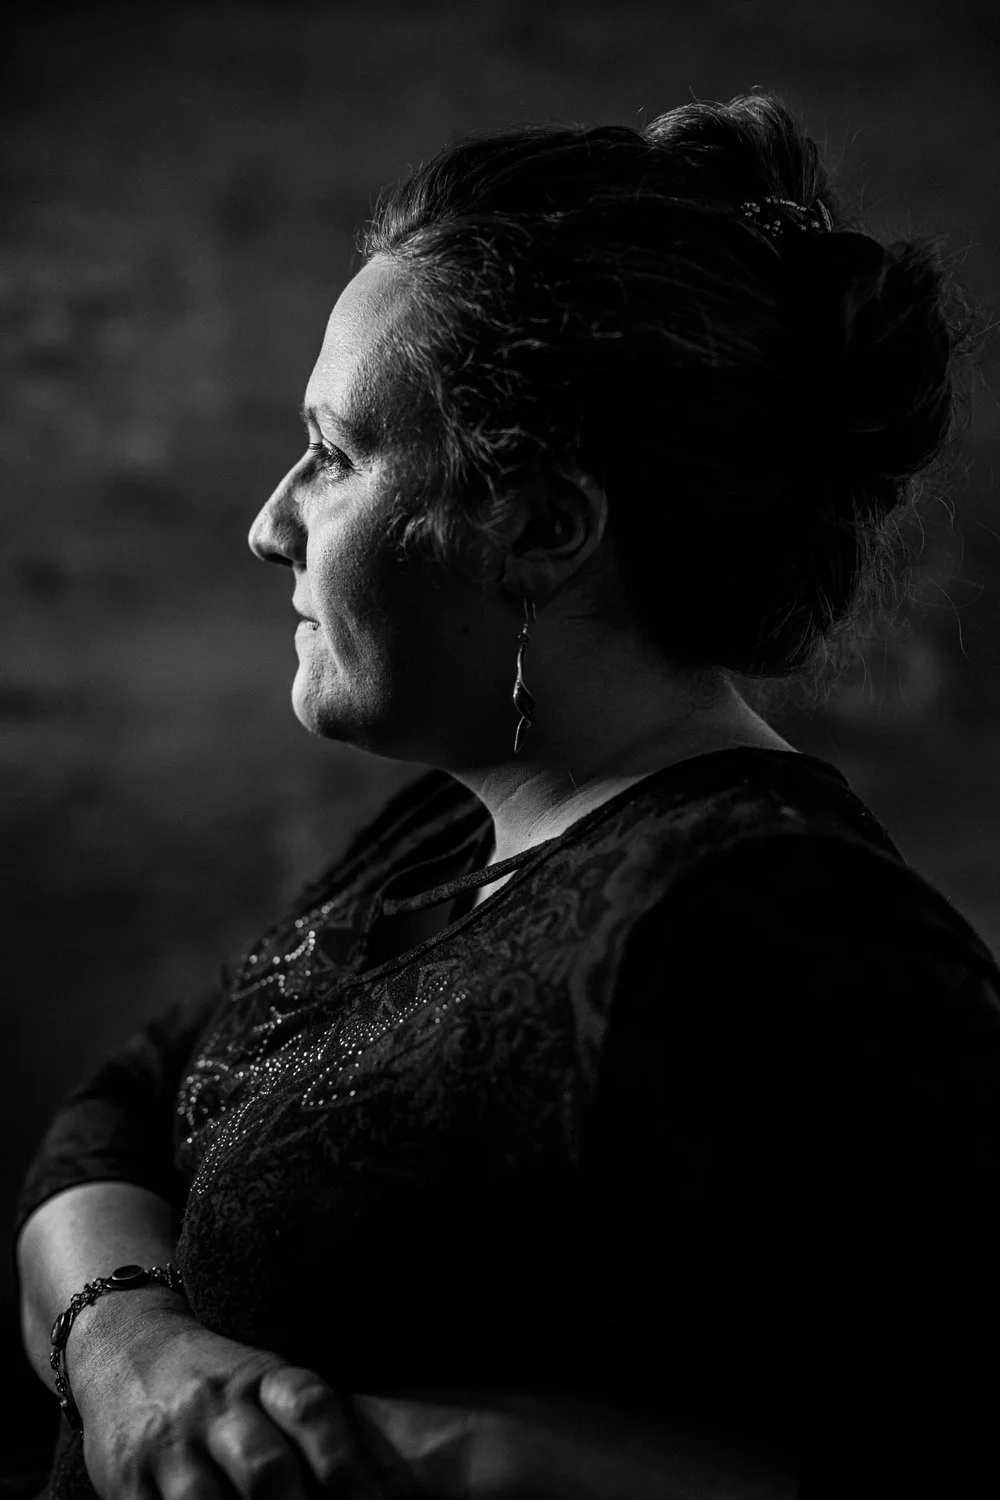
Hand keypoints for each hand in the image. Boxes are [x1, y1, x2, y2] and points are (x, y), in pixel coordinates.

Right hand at [73, 1313, 384, 1497]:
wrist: (122, 1342)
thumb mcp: (265, 1378)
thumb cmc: (217, 1377)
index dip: (347, 1461)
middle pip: (266, 1469)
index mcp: (262, 1377)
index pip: (312, 1409)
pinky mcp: (128, 1479)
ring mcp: (170, 1444)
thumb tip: (375, 1479)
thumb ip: (309, 1424)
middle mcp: (217, 1406)